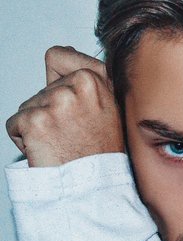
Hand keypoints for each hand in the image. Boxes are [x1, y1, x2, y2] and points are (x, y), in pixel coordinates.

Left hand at [6, 47, 123, 166]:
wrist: (94, 188)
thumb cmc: (102, 156)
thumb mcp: (110, 109)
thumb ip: (89, 80)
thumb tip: (65, 53)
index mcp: (100, 79)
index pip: (60, 56)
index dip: (58, 79)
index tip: (68, 102)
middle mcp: (80, 85)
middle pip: (43, 88)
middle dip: (51, 110)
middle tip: (72, 135)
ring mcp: (56, 101)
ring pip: (29, 106)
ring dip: (39, 126)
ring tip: (62, 144)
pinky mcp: (35, 120)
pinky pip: (15, 124)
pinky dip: (25, 140)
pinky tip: (48, 150)